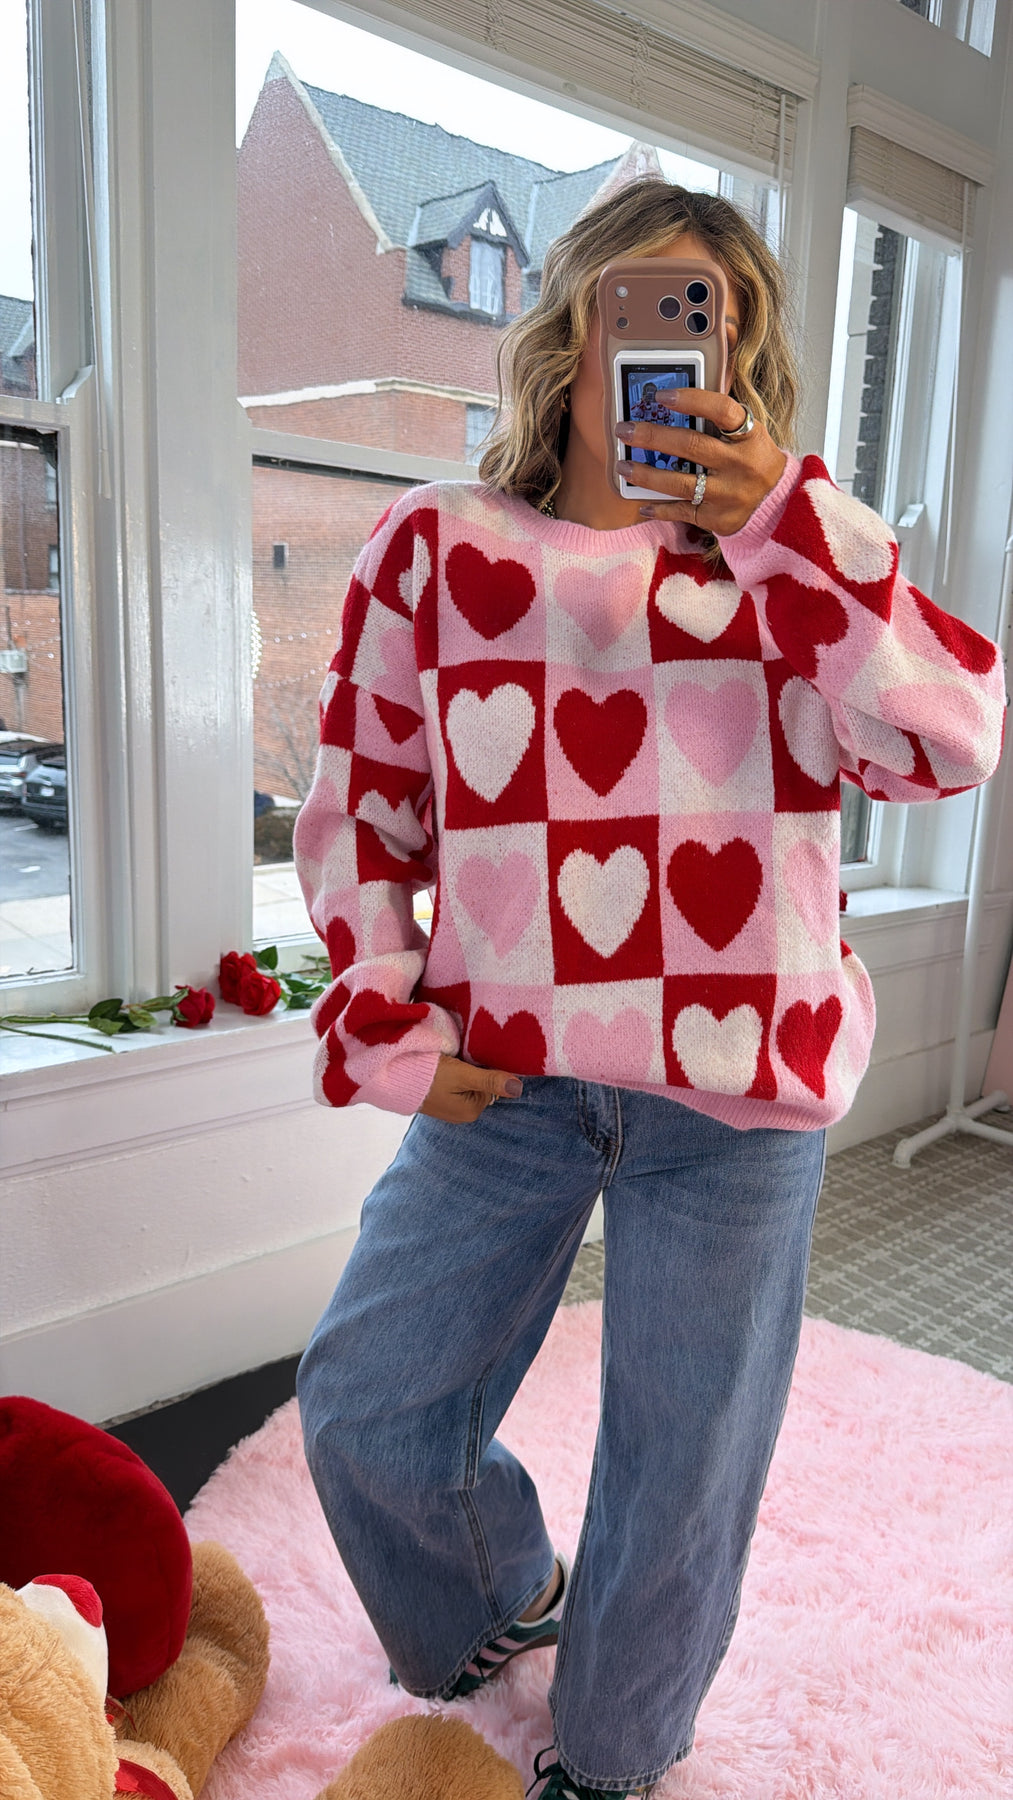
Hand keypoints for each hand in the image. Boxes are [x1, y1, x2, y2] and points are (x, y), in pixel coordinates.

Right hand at [419, 1054, 523, 1123]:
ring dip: (462, 1072)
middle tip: (460, 1059)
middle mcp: (462, 1114)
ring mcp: (449, 1108)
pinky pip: (453, 1086)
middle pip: (480, 1086)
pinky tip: (442, 1068)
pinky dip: (451, 1076)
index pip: (491, 1085)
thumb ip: (490, 1080)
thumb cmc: (430, 1076)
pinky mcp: (437, 1100)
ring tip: (451, 1062)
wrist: (394, 1077)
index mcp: (472, 1112)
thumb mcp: (463, 1075)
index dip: (484, 1069)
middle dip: (474, 1071)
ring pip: (467, 1085)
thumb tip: (519, 1088)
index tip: (470, 1059)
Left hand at [615, 389, 785, 535]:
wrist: (778, 505)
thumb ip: (720, 420)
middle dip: (652, 436)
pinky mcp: (717, 518)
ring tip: (623, 466)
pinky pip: (681, 512)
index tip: (661, 396)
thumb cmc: (754, 461)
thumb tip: (673, 402)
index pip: (721, 410)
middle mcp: (740, 464)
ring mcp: (728, 494)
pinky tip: (642, 504)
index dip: (690, 399)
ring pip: (680, 483)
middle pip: (690, 446)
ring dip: (646, 474)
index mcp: (750, 436)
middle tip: (624, 430)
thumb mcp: (749, 435)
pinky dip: (659, 509)